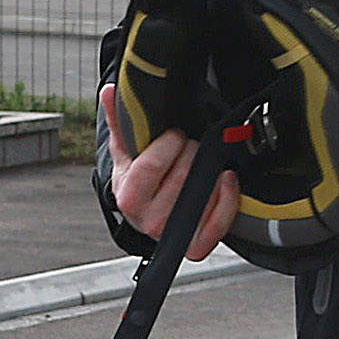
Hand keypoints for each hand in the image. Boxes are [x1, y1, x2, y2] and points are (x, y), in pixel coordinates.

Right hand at [103, 85, 238, 259]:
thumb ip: (120, 120)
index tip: (174, 135)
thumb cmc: (137, 178)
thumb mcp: (126, 150)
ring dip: (210, 171)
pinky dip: (227, 197)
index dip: (169, 143)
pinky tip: (224, 179)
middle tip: (189, 149)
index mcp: (128, 196)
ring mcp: (173, 234)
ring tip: (202, 163)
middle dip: (191, 153)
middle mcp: (149, 220)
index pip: (151, 165)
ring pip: (203, 195)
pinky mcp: (196, 245)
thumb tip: (110, 92)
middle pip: (183, 176)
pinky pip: (219, 221)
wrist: (147, 210)